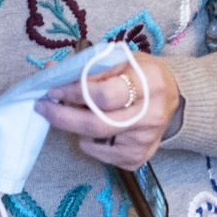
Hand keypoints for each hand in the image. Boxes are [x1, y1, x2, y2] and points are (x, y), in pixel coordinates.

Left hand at [34, 53, 181, 170]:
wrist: (172, 95)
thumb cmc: (140, 73)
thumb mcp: (120, 59)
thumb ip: (87, 65)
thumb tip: (52, 68)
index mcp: (149, 82)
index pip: (104, 94)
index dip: (74, 93)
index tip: (53, 89)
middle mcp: (152, 114)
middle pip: (97, 123)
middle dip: (63, 116)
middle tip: (43, 107)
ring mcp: (147, 139)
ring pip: (96, 140)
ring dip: (75, 127)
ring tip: (72, 112)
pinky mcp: (140, 157)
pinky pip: (102, 155)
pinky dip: (89, 142)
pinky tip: (92, 128)